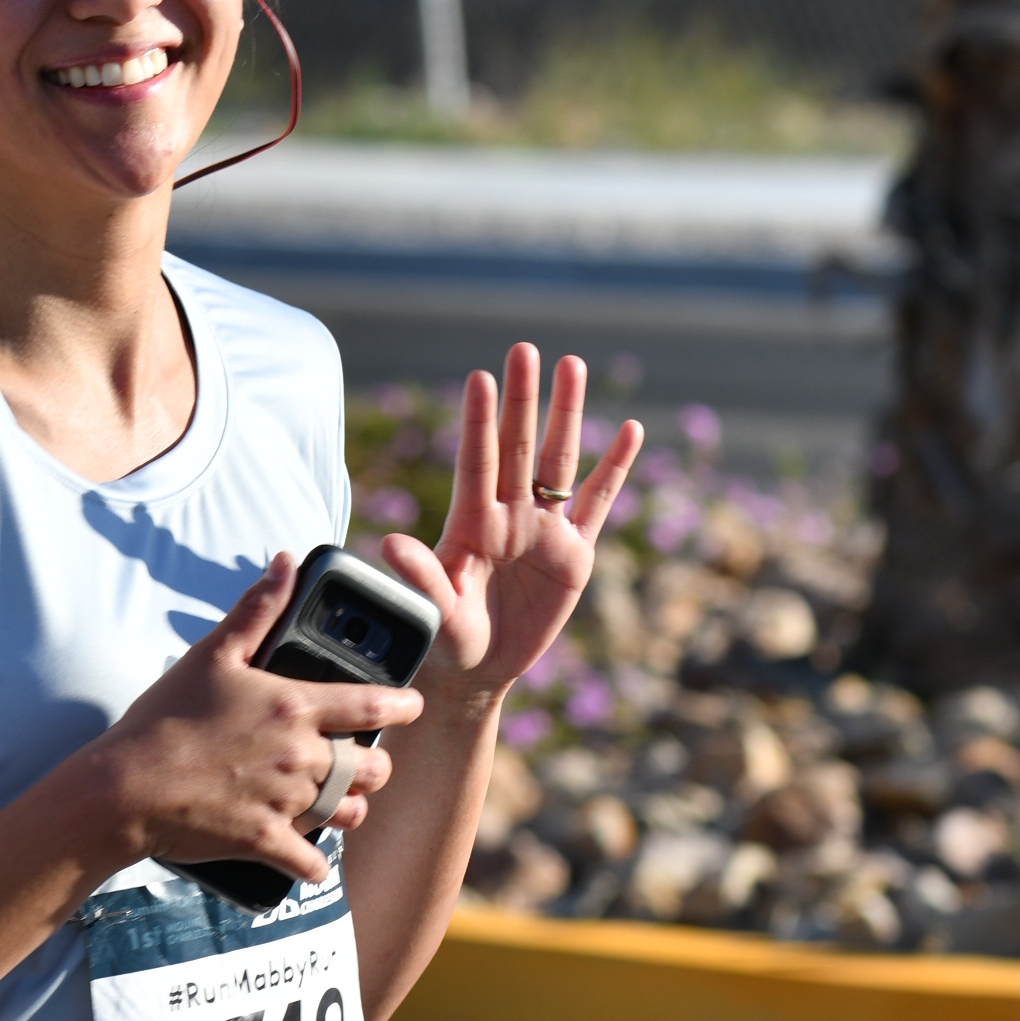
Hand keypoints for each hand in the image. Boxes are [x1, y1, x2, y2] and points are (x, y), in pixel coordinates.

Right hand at [88, 552, 422, 887]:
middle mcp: (301, 757)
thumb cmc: (164, 718)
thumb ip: (257, 608)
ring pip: (350, 812)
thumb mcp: (212, 653)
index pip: (373, 705)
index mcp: (294, 707)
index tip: (411, 705)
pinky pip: (311, 864)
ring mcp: (286, 803)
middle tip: (365, 762)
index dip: (403, 705)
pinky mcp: (265, 842)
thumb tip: (284, 561)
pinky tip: (308, 859)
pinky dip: (313, 864)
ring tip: (340, 803)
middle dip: (376, 765)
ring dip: (351, 808)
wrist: (124, 787)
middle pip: (373, 766)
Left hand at [372, 345, 641, 702]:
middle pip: (519, 447)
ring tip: (572, 364)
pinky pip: (598, 502)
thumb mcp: (433, 614)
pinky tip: (630, 430)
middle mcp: (508, 515)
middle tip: (524, 350)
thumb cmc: (445, 641)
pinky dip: (614, 467)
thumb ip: (420, 577)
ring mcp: (543, 529)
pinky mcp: (574, 552)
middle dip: (522, 400)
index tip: (478, 378)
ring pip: (559, 461)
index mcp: (471, 524)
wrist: (478, 670)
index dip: (479, 423)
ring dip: (567, 415)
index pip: (476, 462)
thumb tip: (389, 543)